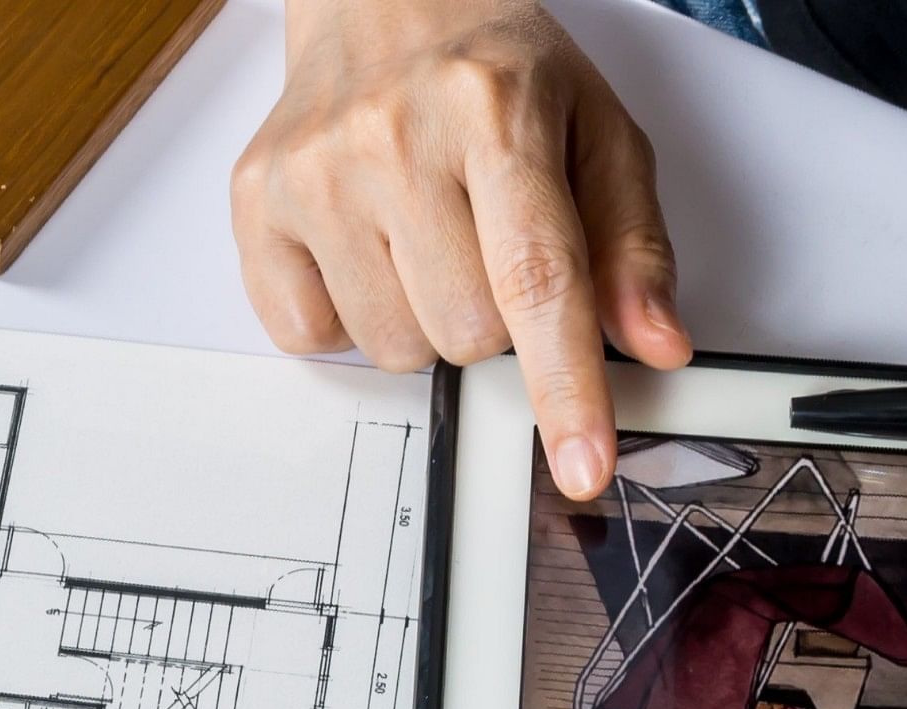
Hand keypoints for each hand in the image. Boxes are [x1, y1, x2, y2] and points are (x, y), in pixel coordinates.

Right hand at [234, 0, 691, 498]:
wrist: (380, 0)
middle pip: (464, 333)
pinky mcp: (255, 199)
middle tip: (483, 244)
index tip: (581, 464)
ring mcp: (314, 170)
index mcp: (495, 109)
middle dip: (491, 320)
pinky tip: (363, 246)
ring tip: (422, 238)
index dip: (564, 385)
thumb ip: (631, 242)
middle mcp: (393, 136)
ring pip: (391, 348)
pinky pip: (309, 335)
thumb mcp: (594, 130)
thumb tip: (651, 343)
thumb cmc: (493, 69)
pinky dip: (345, 316)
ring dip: (421, 320)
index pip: (537, 278)